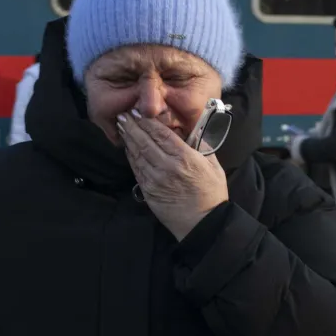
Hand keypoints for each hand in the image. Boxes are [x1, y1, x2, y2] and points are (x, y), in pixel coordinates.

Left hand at [117, 109, 227, 240]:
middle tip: (123, 115)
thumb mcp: (213, 164)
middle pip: (144, 141)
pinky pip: (136, 170)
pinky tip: (128, 147)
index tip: (137, 111)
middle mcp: (167, 167)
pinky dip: (131, 157)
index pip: (160, 134)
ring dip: (128, 139)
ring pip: (137, 154)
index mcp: (184, 158)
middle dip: (132, 126)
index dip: (147, 121)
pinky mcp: (148, 191)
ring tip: (122, 127)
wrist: (203, 223)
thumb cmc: (211, 193)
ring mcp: (155, 180)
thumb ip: (201, 145)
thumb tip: (189, 131)